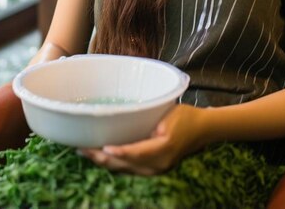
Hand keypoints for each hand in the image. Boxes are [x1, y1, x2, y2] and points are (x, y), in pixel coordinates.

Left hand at [79, 104, 205, 174]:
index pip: (135, 153)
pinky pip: (130, 169)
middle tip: (81, 148)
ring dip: (104, 162)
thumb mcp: (168, 113)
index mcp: (163, 148)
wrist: (203, 129)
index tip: (100, 148)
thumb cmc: (185, 116)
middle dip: (101, 159)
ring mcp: (156, 169)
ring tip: (86, 152)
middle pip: (125, 165)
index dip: (117, 152)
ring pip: (125, 169)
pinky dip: (114, 163)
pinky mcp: (154, 169)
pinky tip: (102, 155)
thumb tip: (122, 118)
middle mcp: (158, 164)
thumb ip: (148, 118)